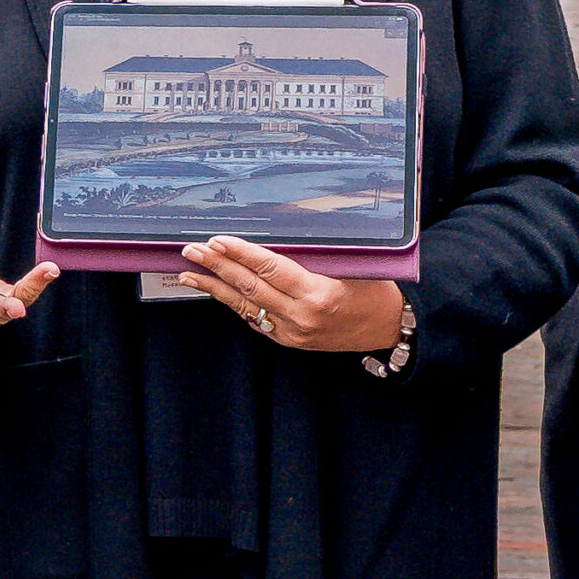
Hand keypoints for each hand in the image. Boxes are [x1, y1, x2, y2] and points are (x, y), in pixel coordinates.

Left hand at [177, 236, 408, 353]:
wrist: (389, 328)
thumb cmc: (375, 292)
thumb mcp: (348, 266)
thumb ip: (311, 256)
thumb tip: (273, 238)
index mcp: (316, 294)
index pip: (268, 270)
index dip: (240, 254)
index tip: (217, 241)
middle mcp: (300, 317)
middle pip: (248, 288)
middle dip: (217, 267)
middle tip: (192, 251)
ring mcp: (292, 332)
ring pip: (244, 306)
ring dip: (214, 288)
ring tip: (189, 274)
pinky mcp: (289, 340)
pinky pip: (255, 319)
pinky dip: (235, 303)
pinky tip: (218, 291)